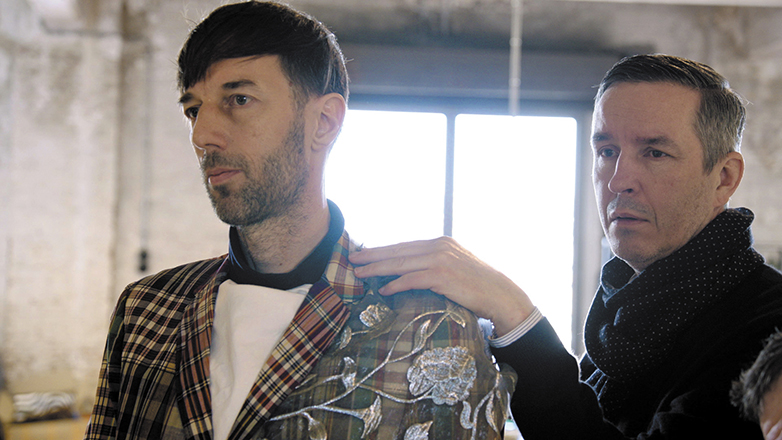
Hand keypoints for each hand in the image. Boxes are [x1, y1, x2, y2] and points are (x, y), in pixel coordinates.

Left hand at [349, 237, 535, 335]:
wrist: (500, 294)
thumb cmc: (478, 284)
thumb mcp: (456, 265)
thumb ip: (435, 263)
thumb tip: (412, 270)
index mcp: (440, 242)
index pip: (405, 245)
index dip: (383, 249)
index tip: (365, 252)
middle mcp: (439, 247)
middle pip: (398, 251)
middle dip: (373, 255)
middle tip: (353, 258)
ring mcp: (441, 261)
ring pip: (401, 264)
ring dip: (378, 269)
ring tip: (360, 274)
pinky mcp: (443, 277)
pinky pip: (412, 280)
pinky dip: (396, 284)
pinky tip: (384, 290)